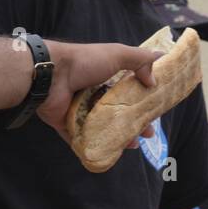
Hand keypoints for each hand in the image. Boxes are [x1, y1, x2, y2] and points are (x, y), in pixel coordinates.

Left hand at [37, 39, 159, 141]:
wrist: (51, 75)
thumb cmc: (84, 62)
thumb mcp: (117, 54)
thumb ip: (140, 60)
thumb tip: (155, 79)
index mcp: (105, 77)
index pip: (128, 92)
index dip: (143, 102)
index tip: (156, 112)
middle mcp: (93, 93)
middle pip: (118, 113)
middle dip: (134, 124)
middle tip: (147, 134)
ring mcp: (80, 111)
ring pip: (103, 129)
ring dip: (119, 138)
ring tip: (132, 144)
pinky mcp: (67, 125)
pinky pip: (81, 140)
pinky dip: (93, 148)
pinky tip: (109, 154)